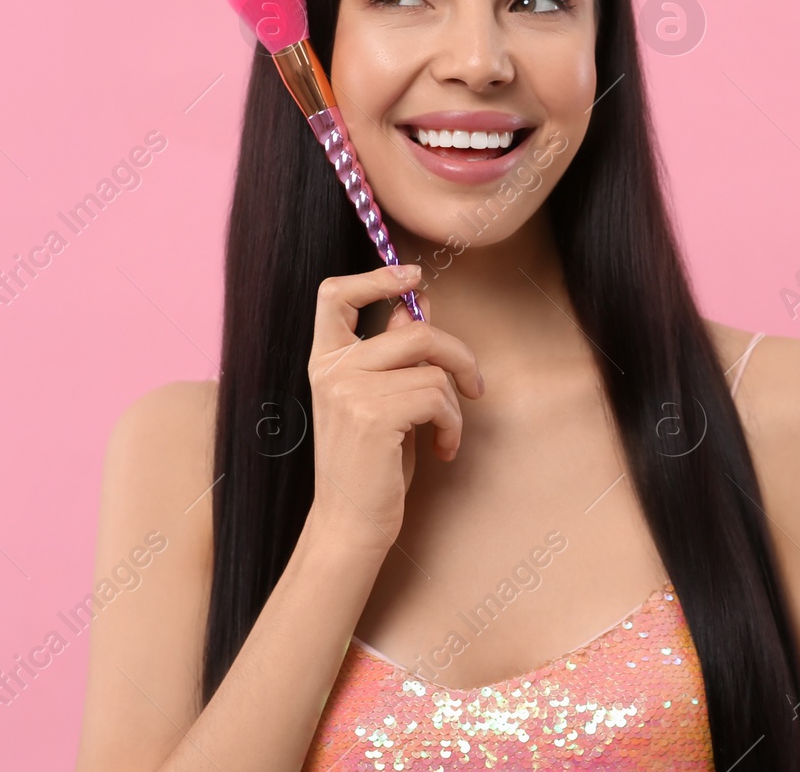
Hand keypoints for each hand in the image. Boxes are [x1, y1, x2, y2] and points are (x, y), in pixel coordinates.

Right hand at [305, 264, 481, 552]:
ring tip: (445, 432)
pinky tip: (442, 449)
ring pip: (433, 366)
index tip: (412, 276)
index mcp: (325, 360)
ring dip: (455, 403)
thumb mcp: (382, 398)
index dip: (375, 276)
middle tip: (474, 387)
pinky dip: (453, 425)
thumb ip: (395, 351)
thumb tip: (419, 301)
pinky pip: (438, 396)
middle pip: (414, 329)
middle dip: (457, 355)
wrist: (351, 524)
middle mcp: (331, 369)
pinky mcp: (372, 415)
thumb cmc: (372, 463)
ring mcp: (348, 390)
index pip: (333, 294)